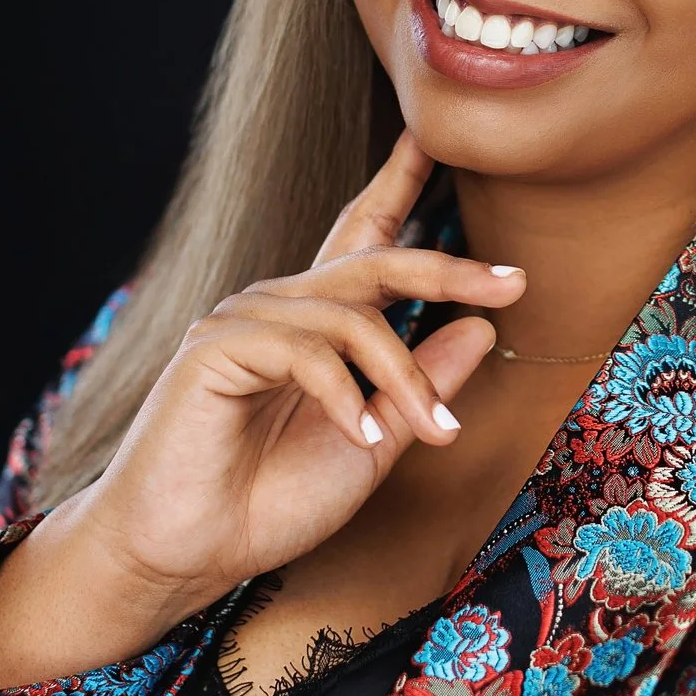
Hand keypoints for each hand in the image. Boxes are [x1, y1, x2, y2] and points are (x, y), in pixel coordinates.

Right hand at [0, 130, 520, 684]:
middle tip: (510, 285)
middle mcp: (280, 310)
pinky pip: (307, 351)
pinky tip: (362, 436)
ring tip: (434, 433)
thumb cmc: (268, 504)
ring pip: (353, 319)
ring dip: (405, 379)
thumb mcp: (374, 443)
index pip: (362, 240)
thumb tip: (480, 328)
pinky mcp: (216, 347)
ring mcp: (245, 322)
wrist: (185, 555)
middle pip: (374, 261)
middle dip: (446, 268)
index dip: (397, 186)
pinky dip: (346, 395)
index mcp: (316, 327)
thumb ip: (420, 386)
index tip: (434, 141)